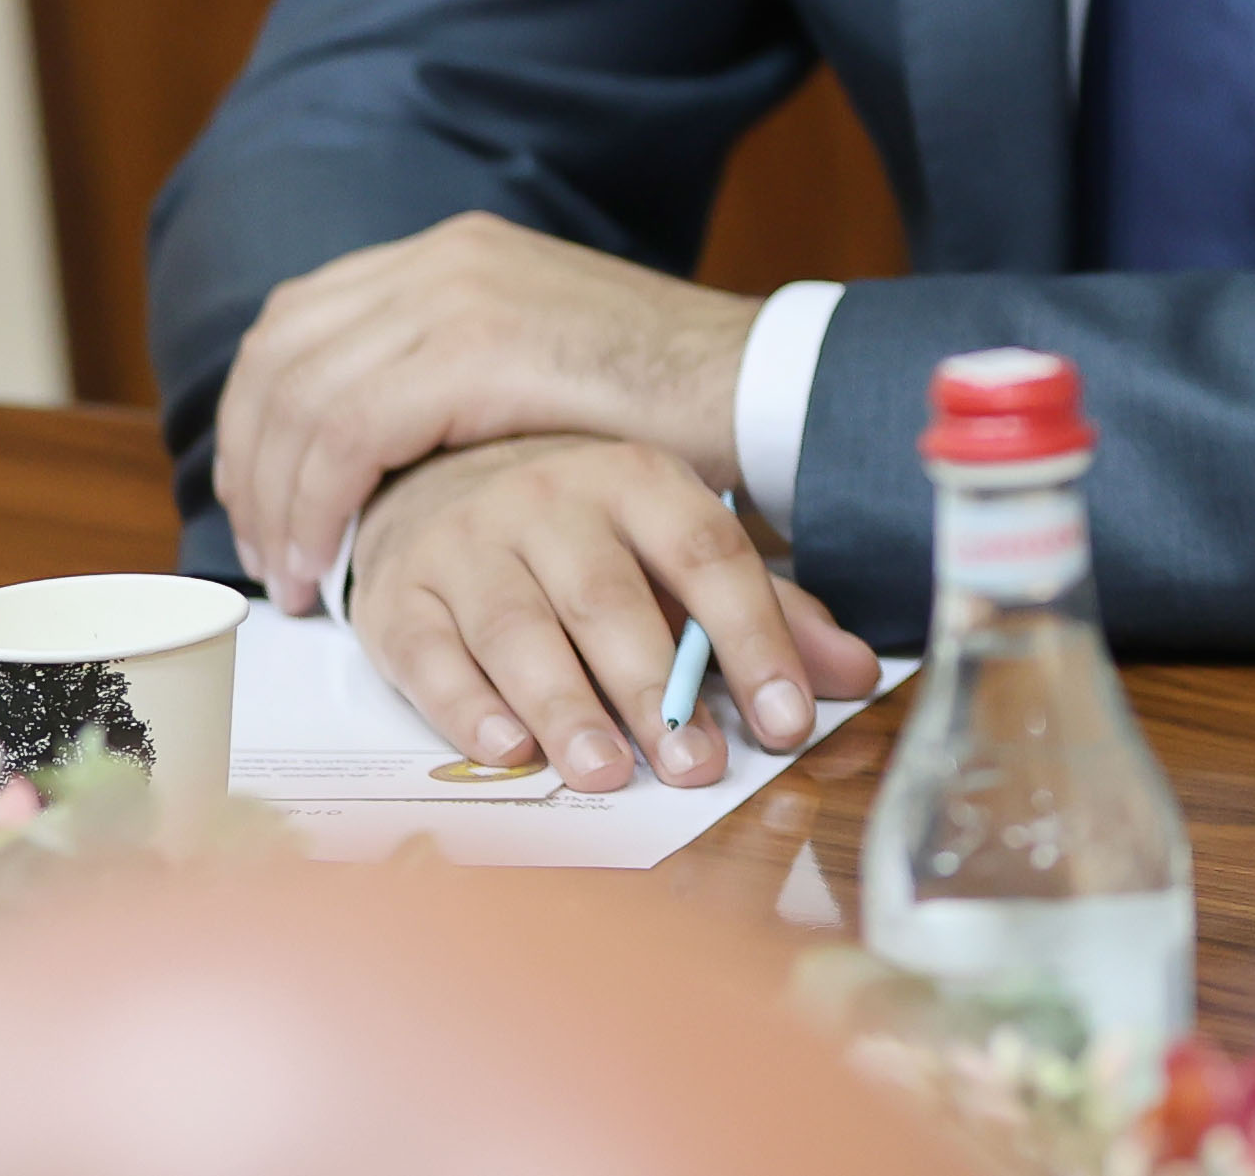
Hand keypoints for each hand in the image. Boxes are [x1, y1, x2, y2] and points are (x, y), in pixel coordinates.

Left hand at [216, 214, 763, 611]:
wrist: (758, 385)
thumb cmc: (666, 398)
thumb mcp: (540, 356)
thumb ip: (457, 366)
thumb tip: (374, 440)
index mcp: (453, 250)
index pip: (297, 320)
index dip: (255, 416)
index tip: (261, 499)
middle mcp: (442, 257)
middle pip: (279, 356)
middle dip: (249, 464)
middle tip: (266, 551)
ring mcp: (457, 294)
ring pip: (299, 400)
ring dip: (276, 500)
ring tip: (293, 576)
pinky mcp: (475, 350)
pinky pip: (346, 436)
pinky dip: (318, 508)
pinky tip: (329, 565)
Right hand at [350, 434, 881, 792]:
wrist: (433, 479)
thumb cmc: (583, 532)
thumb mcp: (676, 548)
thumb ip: (765, 609)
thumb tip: (856, 675)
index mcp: (639, 480)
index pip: (709, 556)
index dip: (754, 639)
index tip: (788, 721)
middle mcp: (550, 500)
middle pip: (609, 599)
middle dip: (656, 689)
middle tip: (695, 768)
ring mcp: (467, 544)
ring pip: (518, 630)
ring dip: (565, 708)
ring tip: (607, 774)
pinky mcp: (397, 596)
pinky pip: (430, 655)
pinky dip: (467, 708)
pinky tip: (506, 753)